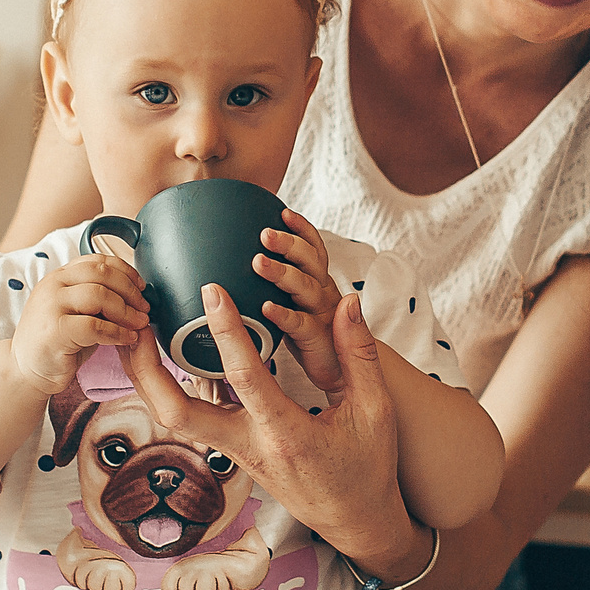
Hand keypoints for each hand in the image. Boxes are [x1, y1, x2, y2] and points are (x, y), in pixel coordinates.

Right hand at [12, 255, 149, 393]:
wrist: (25, 370)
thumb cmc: (58, 342)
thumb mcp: (77, 312)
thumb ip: (97, 296)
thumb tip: (135, 293)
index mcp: (59, 276)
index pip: (97, 260)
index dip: (125, 271)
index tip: (141, 286)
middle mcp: (53, 284)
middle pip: (102, 273)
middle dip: (130, 290)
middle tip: (145, 308)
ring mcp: (51, 305)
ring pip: (99, 296)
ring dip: (126, 311)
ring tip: (139, 324)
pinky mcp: (54, 330)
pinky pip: (95, 326)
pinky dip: (117, 332)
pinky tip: (128, 339)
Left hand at [121, 285, 415, 568]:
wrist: (353, 518)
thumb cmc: (366, 467)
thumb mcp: (374, 410)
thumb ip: (360, 354)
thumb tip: (349, 302)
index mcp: (285, 434)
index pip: (245, 378)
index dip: (226, 331)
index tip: (212, 290)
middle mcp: (247, 445)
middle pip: (175, 413)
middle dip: (147, 368)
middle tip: (136, 321)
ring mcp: (232, 450)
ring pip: (171, 417)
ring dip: (146, 376)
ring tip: (134, 330)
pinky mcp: (229, 448)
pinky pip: (189, 415)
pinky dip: (167, 384)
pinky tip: (161, 353)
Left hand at [256, 208, 342, 391]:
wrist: (342, 377)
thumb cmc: (313, 340)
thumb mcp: (298, 307)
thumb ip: (283, 287)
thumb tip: (246, 266)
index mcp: (318, 283)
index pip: (314, 249)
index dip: (302, 230)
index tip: (283, 211)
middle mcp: (323, 294)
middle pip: (310, 261)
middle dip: (289, 244)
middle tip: (265, 233)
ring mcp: (323, 316)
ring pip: (306, 288)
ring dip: (284, 273)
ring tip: (259, 262)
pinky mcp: (319, 342)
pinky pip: (301, 325)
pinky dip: (284, 315)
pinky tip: (267, 307)